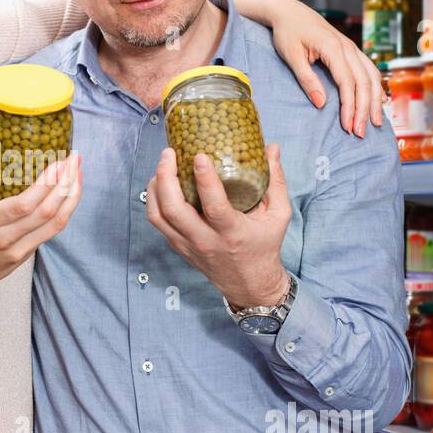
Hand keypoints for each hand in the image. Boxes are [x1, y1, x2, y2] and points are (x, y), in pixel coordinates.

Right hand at [0, 153, 82, 294]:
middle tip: (73, 160)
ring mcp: (18, 249)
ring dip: (71, 197)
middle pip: (45, 212)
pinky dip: (65, 211)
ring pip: (55, 223)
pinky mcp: (26, 255)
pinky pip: (52, 232)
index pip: (23, 204)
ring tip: (77, 174)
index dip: (45, 184)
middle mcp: (5, 238)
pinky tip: (69, 195)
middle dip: (65, 183)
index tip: (57, 162)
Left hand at [145, 144, 291, 307]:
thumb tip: (272, 148)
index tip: (199, 156)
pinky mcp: (178, 246)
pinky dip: (154, 200)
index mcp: (232, 233)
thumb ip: (275, 181)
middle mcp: (205, 241)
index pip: (214, 207)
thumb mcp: (278, 216)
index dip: (205, 180)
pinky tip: (160, 183)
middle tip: (169, 153)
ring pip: (159, 216)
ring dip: (155, 187)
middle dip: (166, 177)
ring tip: (162, 165)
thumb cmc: (264, 246)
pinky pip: (157, 222)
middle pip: (173, 210)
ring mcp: (188, 245)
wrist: (249, 284)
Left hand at [264, 0, 383, 137]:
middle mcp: (348, 47)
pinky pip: (369, 69)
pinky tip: (379, 101)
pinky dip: (376, 86)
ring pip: (371, 76)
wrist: (290, 11)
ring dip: (374, 100)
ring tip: (375, 122)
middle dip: (364, 109)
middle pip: (363, 82)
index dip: (350, 106)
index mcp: (333, 48)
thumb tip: (321, 104)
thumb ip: (306, 79)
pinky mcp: (351, 50)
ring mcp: (352, 48)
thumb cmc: (287, 32)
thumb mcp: (291, 56)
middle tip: (360, 133)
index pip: (347, 82)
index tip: (348, 126)